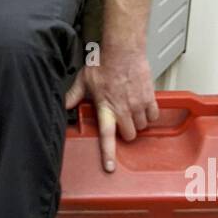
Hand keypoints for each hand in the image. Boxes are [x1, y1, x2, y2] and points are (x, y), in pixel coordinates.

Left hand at [65, 47, 158, 172]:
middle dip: (126, 132)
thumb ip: (74, 95)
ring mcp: (138, 105)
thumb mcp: (84, 80)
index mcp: (106, 107)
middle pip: (129, 135)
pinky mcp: (150, 98)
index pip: (106, 136)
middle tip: (121, 122)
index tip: (111, 167)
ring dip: (137, 123)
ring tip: (130, 111)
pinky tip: (142, 107)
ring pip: (142, 127)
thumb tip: (63, 104)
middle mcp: (123, 109)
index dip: (108, 154)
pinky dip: (149, 114)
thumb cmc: (104, 63)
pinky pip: (153, 116)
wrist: (124, 50)